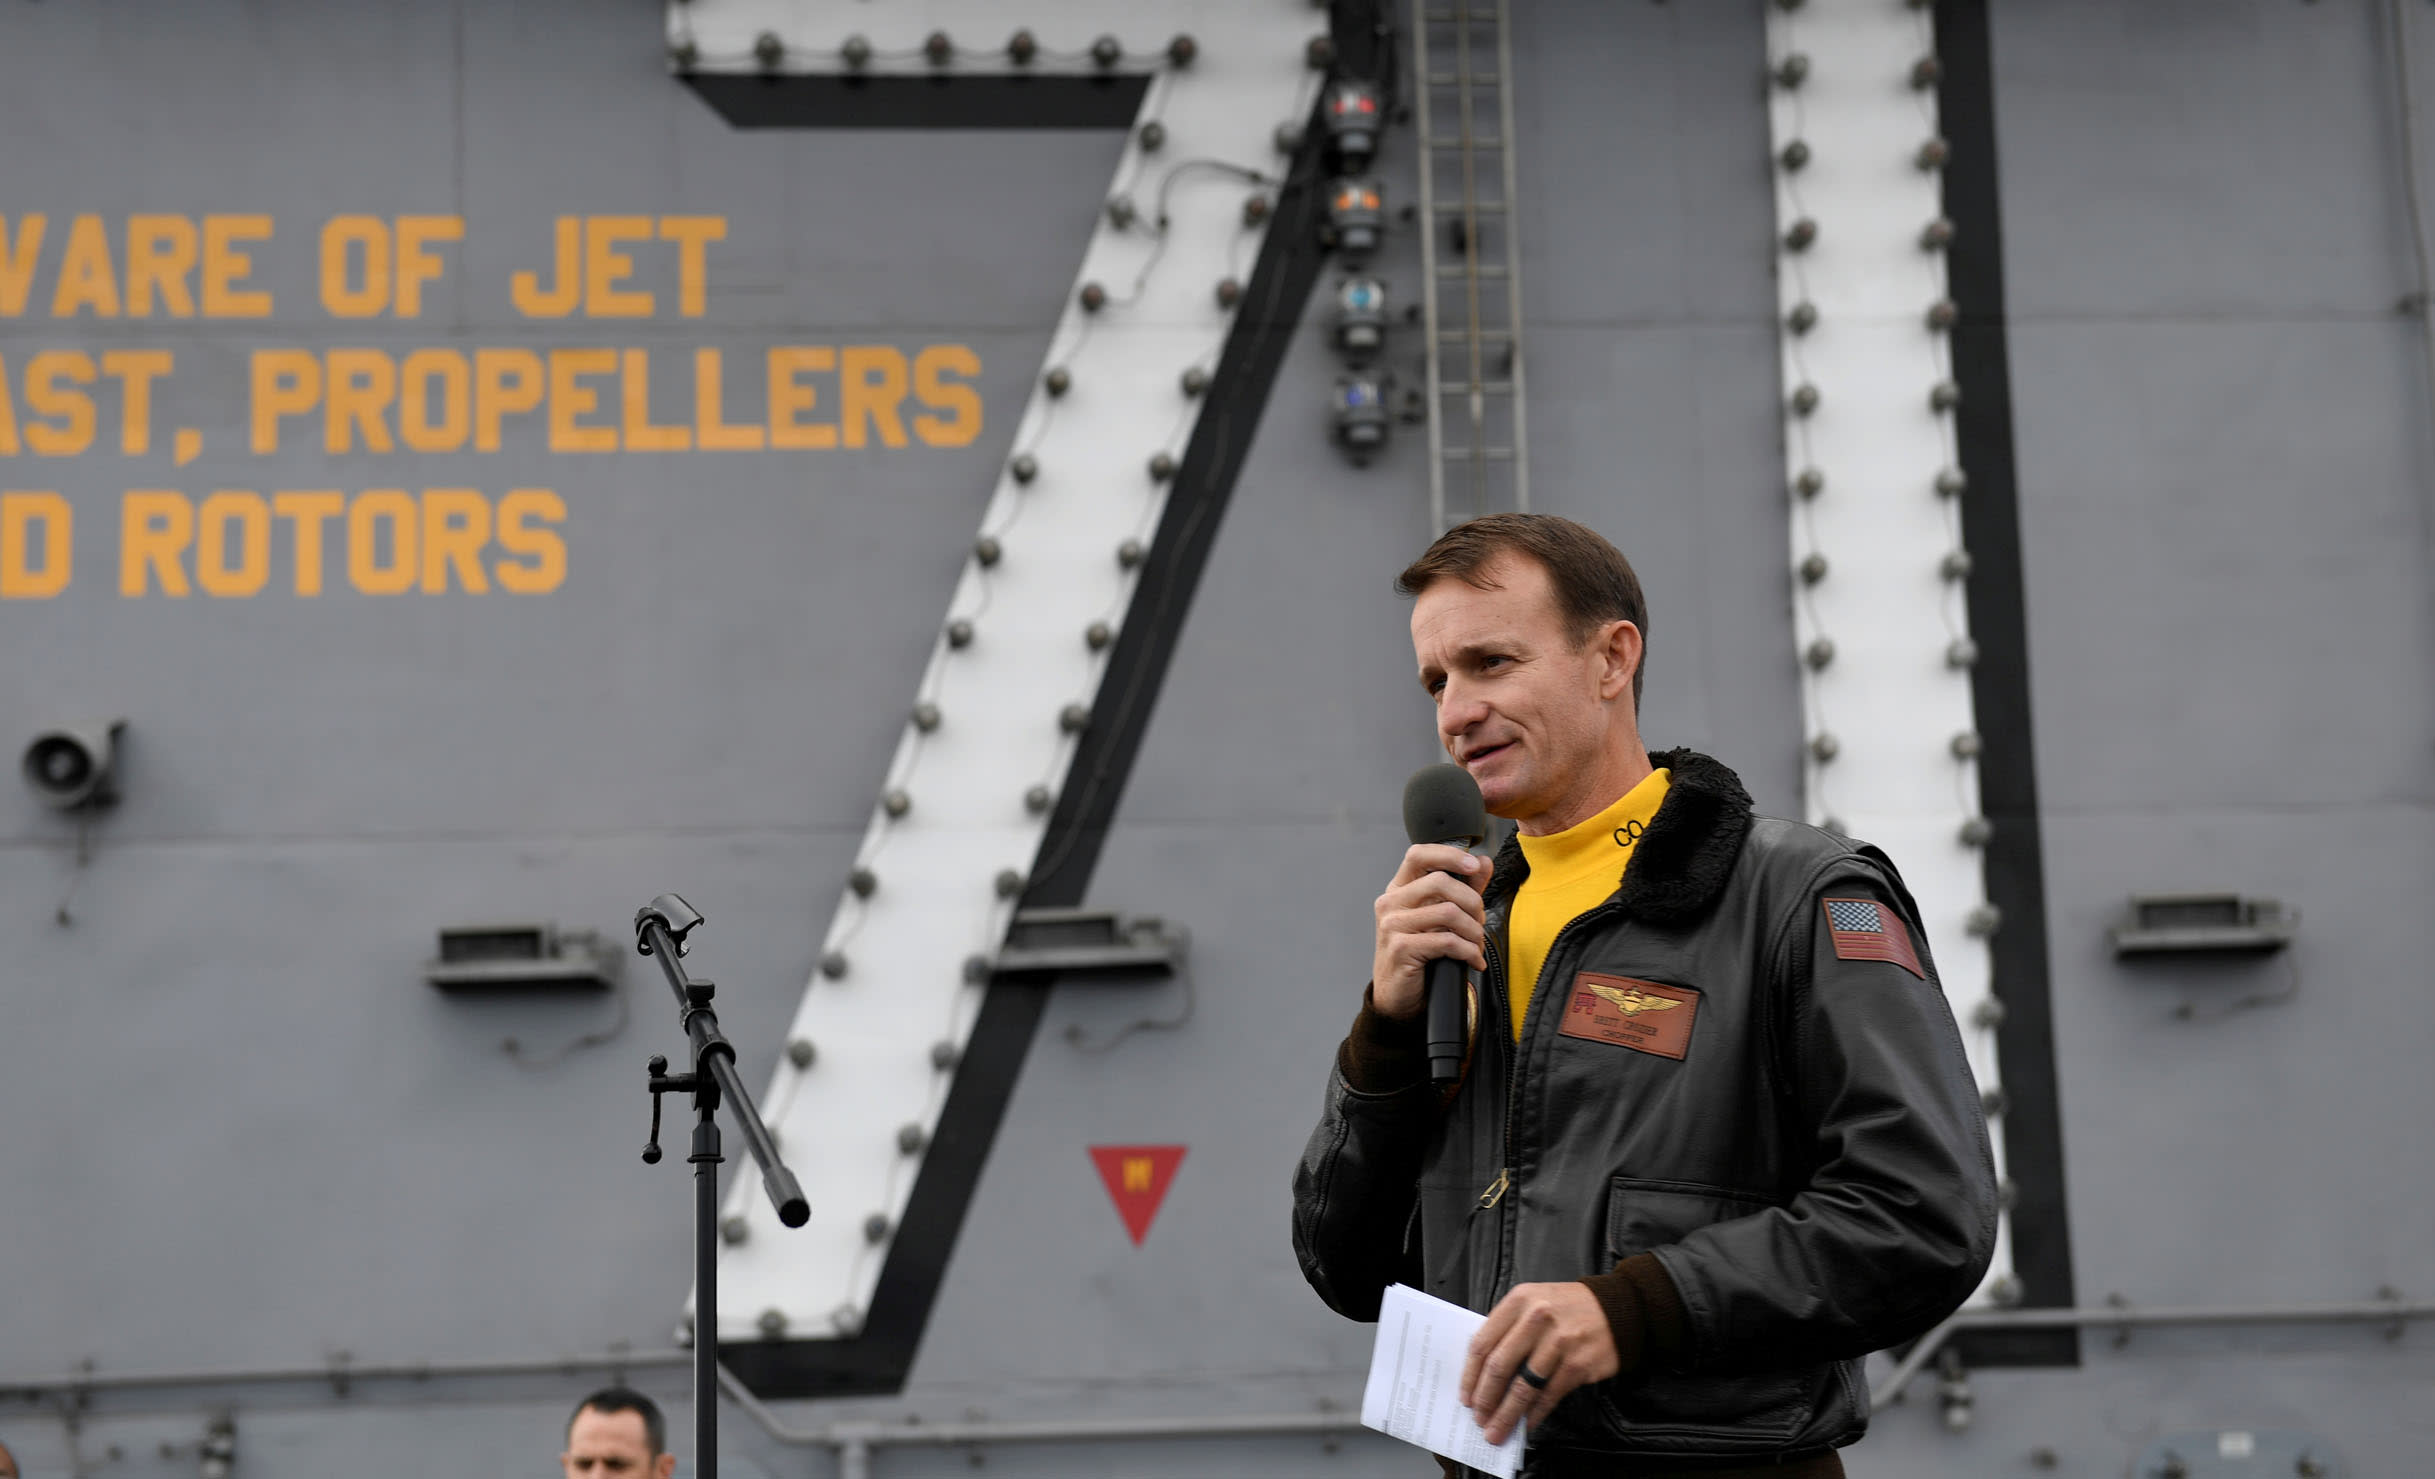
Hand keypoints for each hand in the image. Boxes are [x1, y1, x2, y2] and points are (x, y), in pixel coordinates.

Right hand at [1370, 846, 1492, 1019]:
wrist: (1398, 996)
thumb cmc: (1418, 954)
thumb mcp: (1440, 917)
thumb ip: (1462, 888)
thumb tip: (1483, 862)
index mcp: (1398, 890)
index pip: (1418, 855)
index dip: (1449, 855)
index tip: (1474, 866)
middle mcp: (1391, 903)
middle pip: (1440, 882)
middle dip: (1472, 902)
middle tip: (1480, 922)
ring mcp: (1393, 926)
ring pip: (1448, 912)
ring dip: (1474, 931)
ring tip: (1477, 944)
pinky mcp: (1401, 949)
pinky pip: (1447, 941)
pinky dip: (1469, 951)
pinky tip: (1473, 960)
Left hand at [1461, 1281, 1618, 1445]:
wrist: (1618, 1308)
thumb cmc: (1569, 1308)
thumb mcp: (1534, 1301)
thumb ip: (1509, 1328)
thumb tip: (1484, 1372)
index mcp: (1519, 1301)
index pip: (1483, 1343)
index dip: (1470, 1375)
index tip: (1466, 1396)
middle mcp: (1536, 1319)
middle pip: (1499, 1367)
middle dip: (1485, 1399)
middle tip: (1480, 1419)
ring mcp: (1558, 1342)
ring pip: (1523, 1387)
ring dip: (1507, 1414)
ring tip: (1498, 1430)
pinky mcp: (1577, 1364)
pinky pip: (1548, 1396)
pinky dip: (1534, 1414)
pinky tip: (1526, 1423)